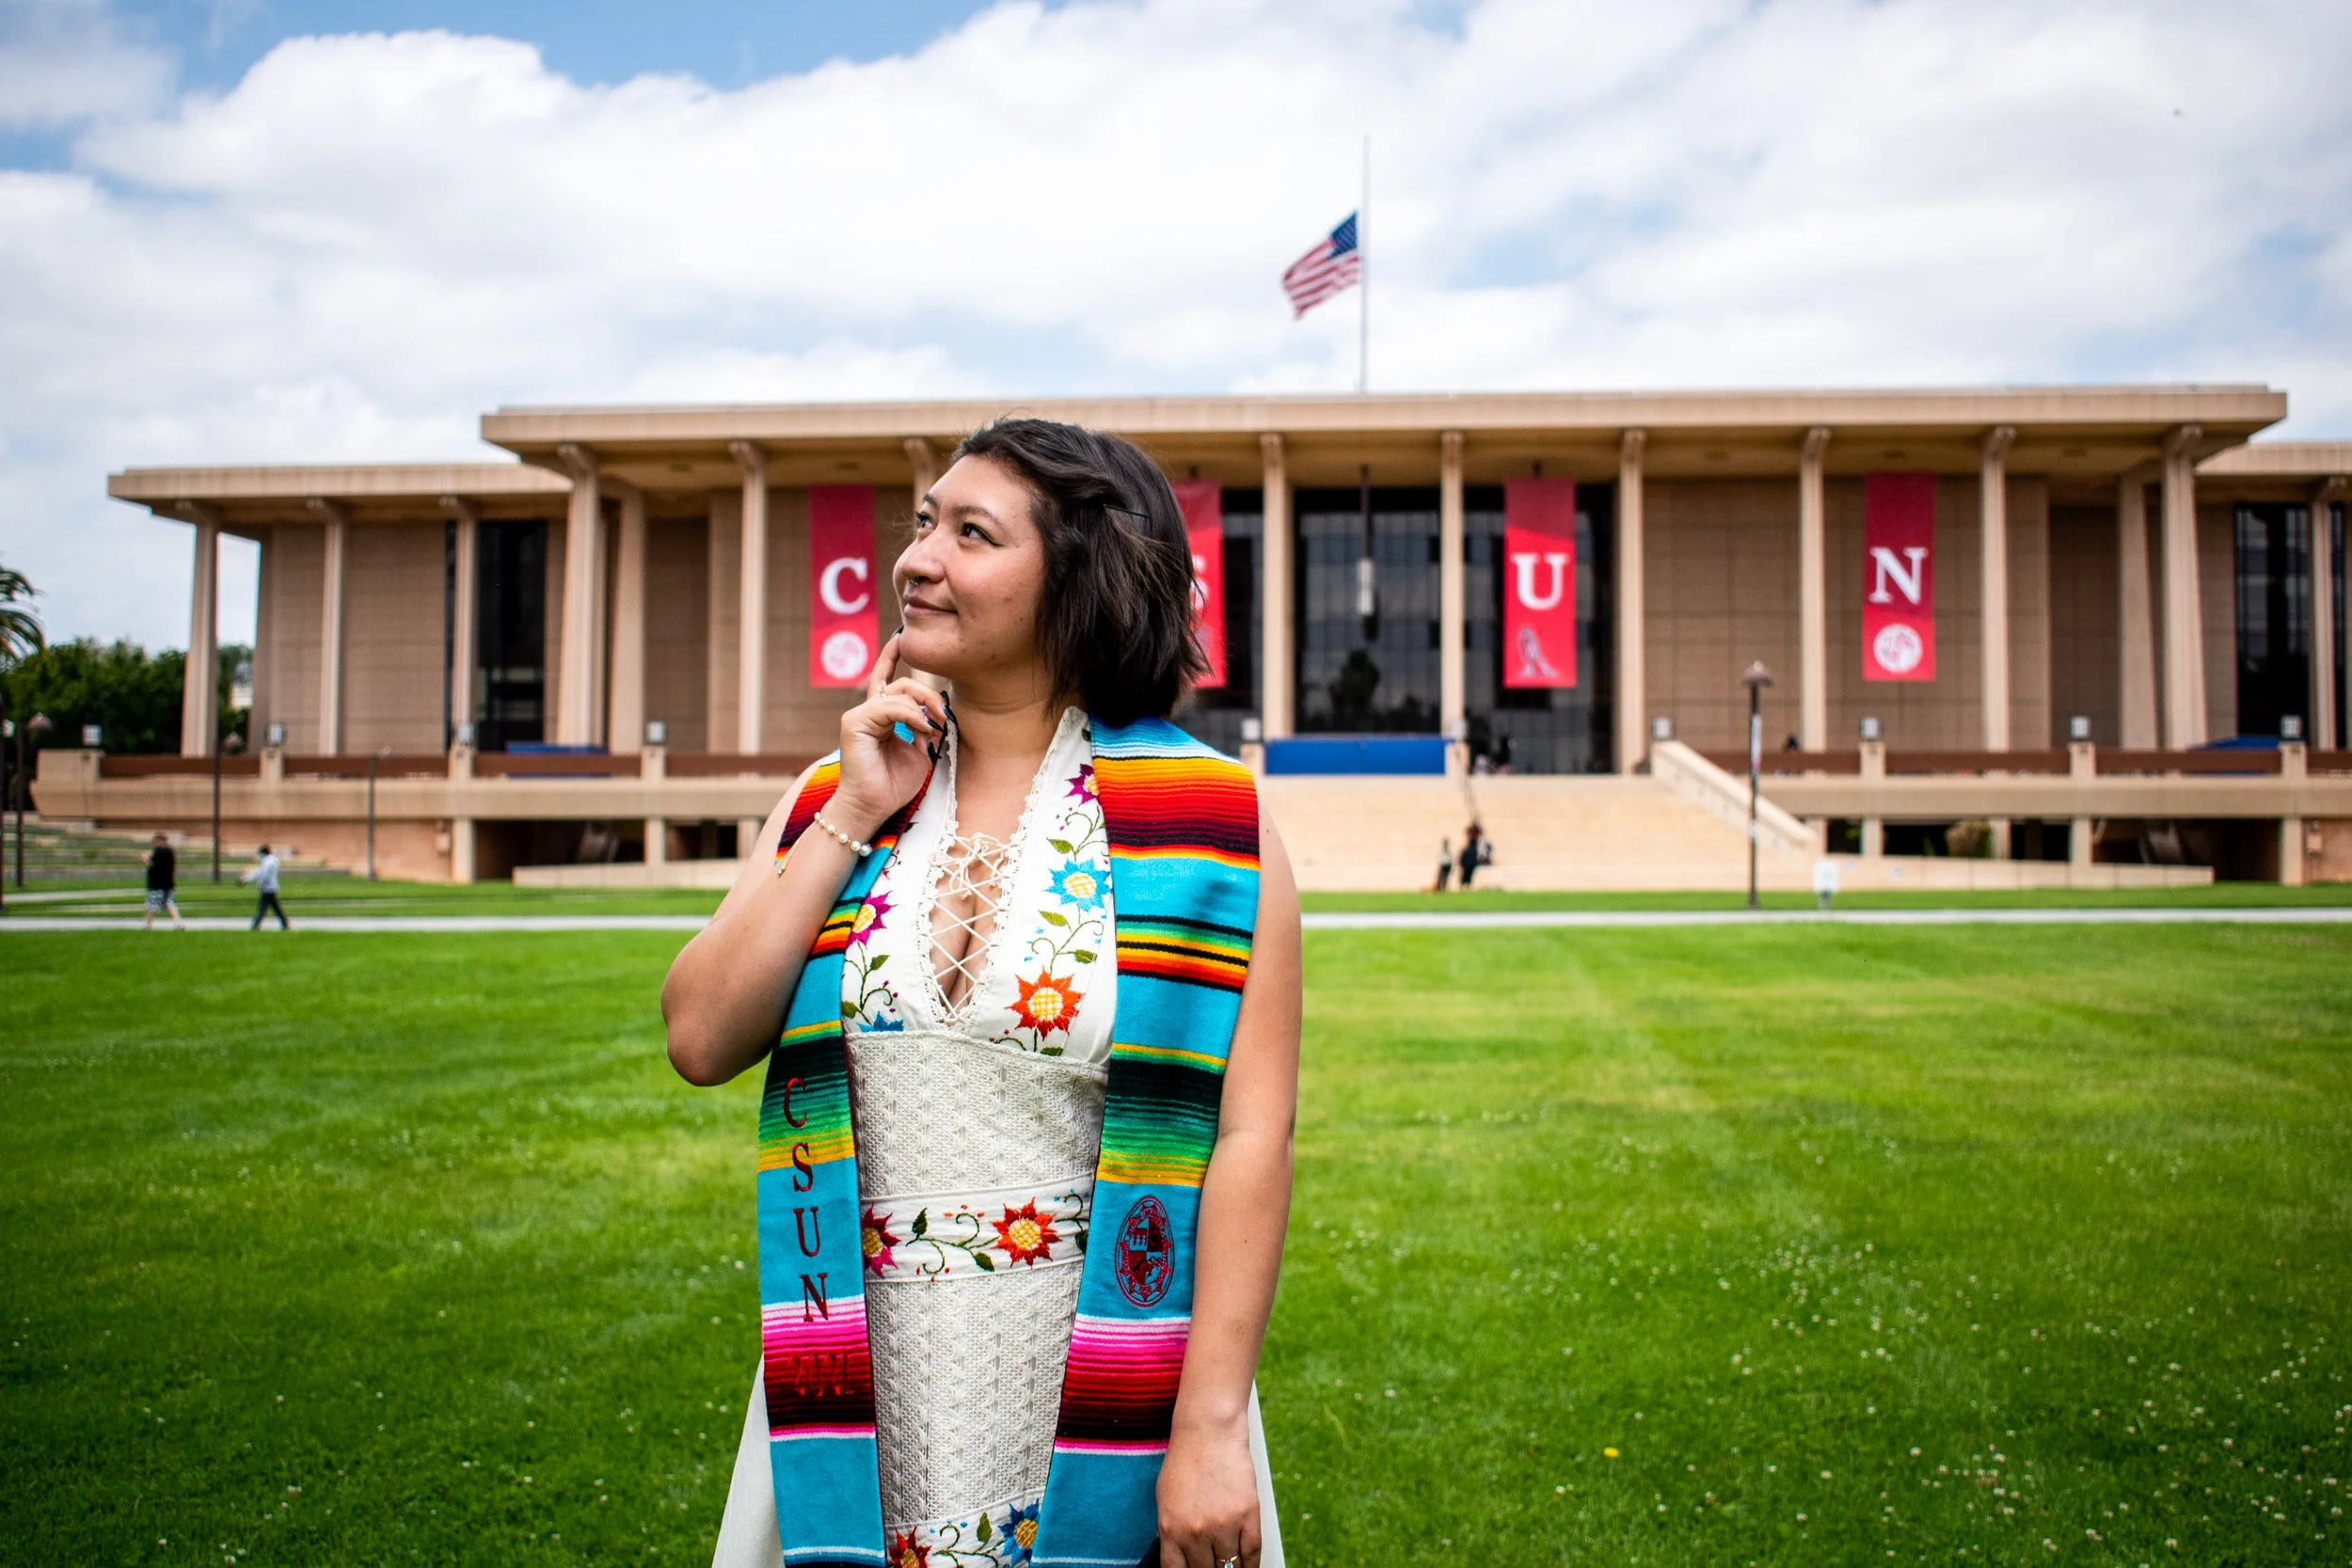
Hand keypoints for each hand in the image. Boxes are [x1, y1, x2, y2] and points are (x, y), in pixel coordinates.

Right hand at [830, 632, 945, 836]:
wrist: (872, 807)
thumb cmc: (892, 786)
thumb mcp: (918, 753)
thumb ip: (922, 730)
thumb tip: (934, 716)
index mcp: (881, 717)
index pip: (887, 681)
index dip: (891, 658)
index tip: (900, 637)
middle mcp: (868, 712)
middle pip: (902, 684)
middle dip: (929, 695)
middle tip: (944, 716)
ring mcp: (859, 715)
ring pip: (898, 692)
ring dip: (924, 707)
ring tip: (934, 728)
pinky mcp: (854, 722)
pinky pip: (889, 706)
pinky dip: (911, 715)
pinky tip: (922, 729)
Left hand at [1156, 1415, 1258, 1567]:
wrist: (1209, 1431)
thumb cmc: (1185, 1462)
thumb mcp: (1165, 1500)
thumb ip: (1172, 1532)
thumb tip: (1181, 1559)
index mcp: (1169, 1530)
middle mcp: (1195, 1532)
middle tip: (1213, 1566)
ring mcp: (1224, 1525)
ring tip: (1229, 1567)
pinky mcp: (1248, 1515)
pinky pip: (1251, 1554)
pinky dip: (1250, 1565)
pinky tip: (1247, 1566)